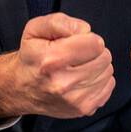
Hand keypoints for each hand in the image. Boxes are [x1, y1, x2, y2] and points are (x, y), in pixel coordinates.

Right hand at [0, 13, 114, 122]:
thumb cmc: (31, 57)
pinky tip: (82, 79)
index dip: (88, 38)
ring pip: (108, 72)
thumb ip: (60, 22)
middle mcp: (63, 83)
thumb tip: (85, 30)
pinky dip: (99, 80)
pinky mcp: (84, 109)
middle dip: (93, 52)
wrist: (22, 88)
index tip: (77, 42)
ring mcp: (75, 99)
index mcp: (51, 60)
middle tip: (76, 55)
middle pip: (104, 58)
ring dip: (96, 66)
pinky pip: (108, 86)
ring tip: (77, 67)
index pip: (95, 44)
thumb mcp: (35, 29)